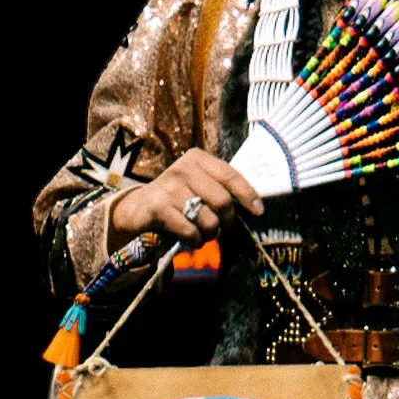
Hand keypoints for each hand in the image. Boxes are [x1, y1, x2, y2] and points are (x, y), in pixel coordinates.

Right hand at [111, 150, 263, 247]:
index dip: (247, 195)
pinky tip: (190, 238)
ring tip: (202, 232)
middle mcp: (182, 168)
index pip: (230, 175)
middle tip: (220, 227)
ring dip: (209, 233)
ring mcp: (169, 187)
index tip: (259, 211)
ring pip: (208, 219)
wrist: (140, 208)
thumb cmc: (179, 198)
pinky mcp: (158, 207)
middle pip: (222, 201)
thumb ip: (221, 189)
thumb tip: (255, 206)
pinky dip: (194, 240)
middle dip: (226, 221)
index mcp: (197, 158)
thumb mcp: (199, 185)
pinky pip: (190, 231)